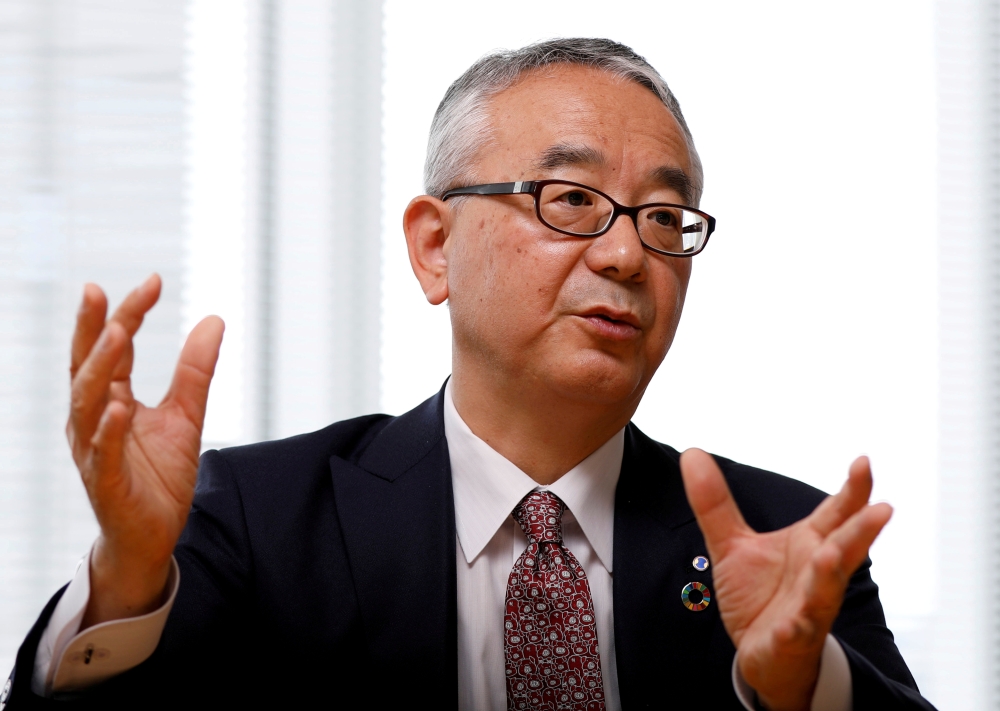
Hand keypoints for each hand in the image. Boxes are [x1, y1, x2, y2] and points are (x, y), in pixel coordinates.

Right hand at [67, 275, 223, 627]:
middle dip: (92, 328)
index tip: (154, 280)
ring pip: (87, 402)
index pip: (115, 347)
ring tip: (116, 334)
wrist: (154, 535)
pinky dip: (109, 430)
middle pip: (88, 366)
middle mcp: (94, 419)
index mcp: (112, 399)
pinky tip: (120, 408)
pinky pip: (103, 452)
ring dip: (99, 368)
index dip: (130, 313)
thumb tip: (213, 319)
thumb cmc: (159, 476)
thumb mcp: (186, 415)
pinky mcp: (106, 481)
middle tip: (98, 291)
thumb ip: (195, 370)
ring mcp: (95, 449)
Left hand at [679, 449, 891, 710]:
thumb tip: (693, 453)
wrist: (761, 654)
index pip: (836, 513)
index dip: (853, 491)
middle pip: (842, 549)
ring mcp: (808, 609)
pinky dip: (797, 628)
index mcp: (809, 545)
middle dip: (860, 531)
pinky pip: (797, 633)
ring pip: (825, 590)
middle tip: (882, 508)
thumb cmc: (759, 595)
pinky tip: (795, 623)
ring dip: (831, 573)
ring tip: (833, 555)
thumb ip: (714, 502)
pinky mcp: (791, 640)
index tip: (863, 462)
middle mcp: (816, 574)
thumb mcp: (730, 545)